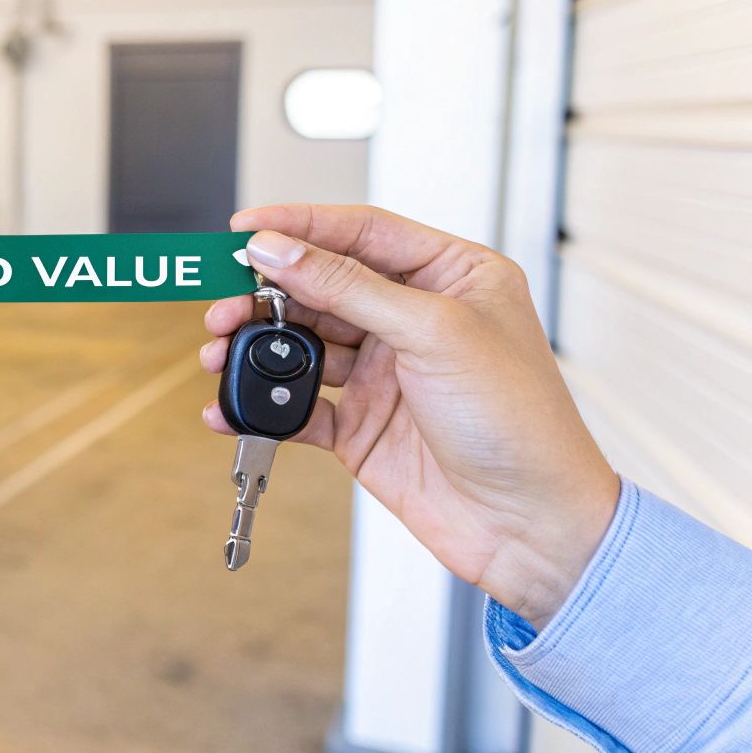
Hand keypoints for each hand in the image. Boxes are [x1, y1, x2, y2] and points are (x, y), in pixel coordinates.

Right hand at [198, 204, 619, 627]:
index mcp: (452, 277)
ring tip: (220, 353)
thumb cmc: (520, 423)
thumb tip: (280, 250)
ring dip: (256, 348)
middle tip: (224, 305)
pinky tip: (231, 406)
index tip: (244, 228)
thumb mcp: (433, 332)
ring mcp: (387, 374)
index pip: (362, 233)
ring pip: (302, 345)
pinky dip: (261, 404)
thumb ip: (348, 286)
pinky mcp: (363, 425)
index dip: (300, 225)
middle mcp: (416, 320)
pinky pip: (298, 404)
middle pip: (321, 287)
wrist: (531, 527)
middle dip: (266, 294)